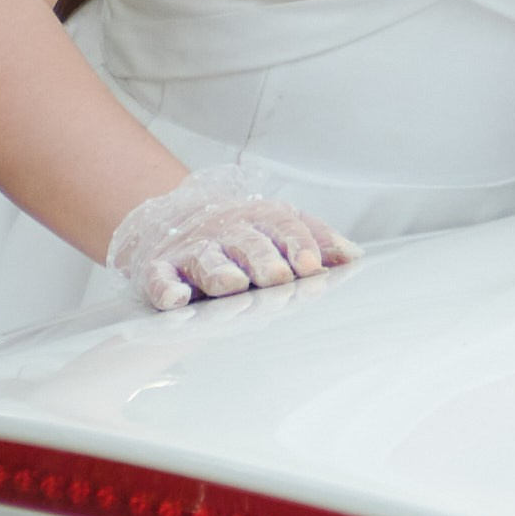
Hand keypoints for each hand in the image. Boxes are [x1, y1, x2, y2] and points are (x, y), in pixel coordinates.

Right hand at [106, 166, 358, 311]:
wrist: (176, 216)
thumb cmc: (243, 230)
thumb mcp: (281, 224)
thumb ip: (316, 238)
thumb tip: (354, 256)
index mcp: (261, 220)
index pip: (284, 227)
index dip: (299, 245)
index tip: (312, 267)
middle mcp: (227, 232)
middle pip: (248, 243)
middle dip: (264, 261)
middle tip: (279, 279)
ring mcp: (193, 250)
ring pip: (207, 259)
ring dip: (220, 272)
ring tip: (234, 284)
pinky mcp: (160, 269)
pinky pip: (160, 278)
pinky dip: (166, 288)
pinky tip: (177, 299)